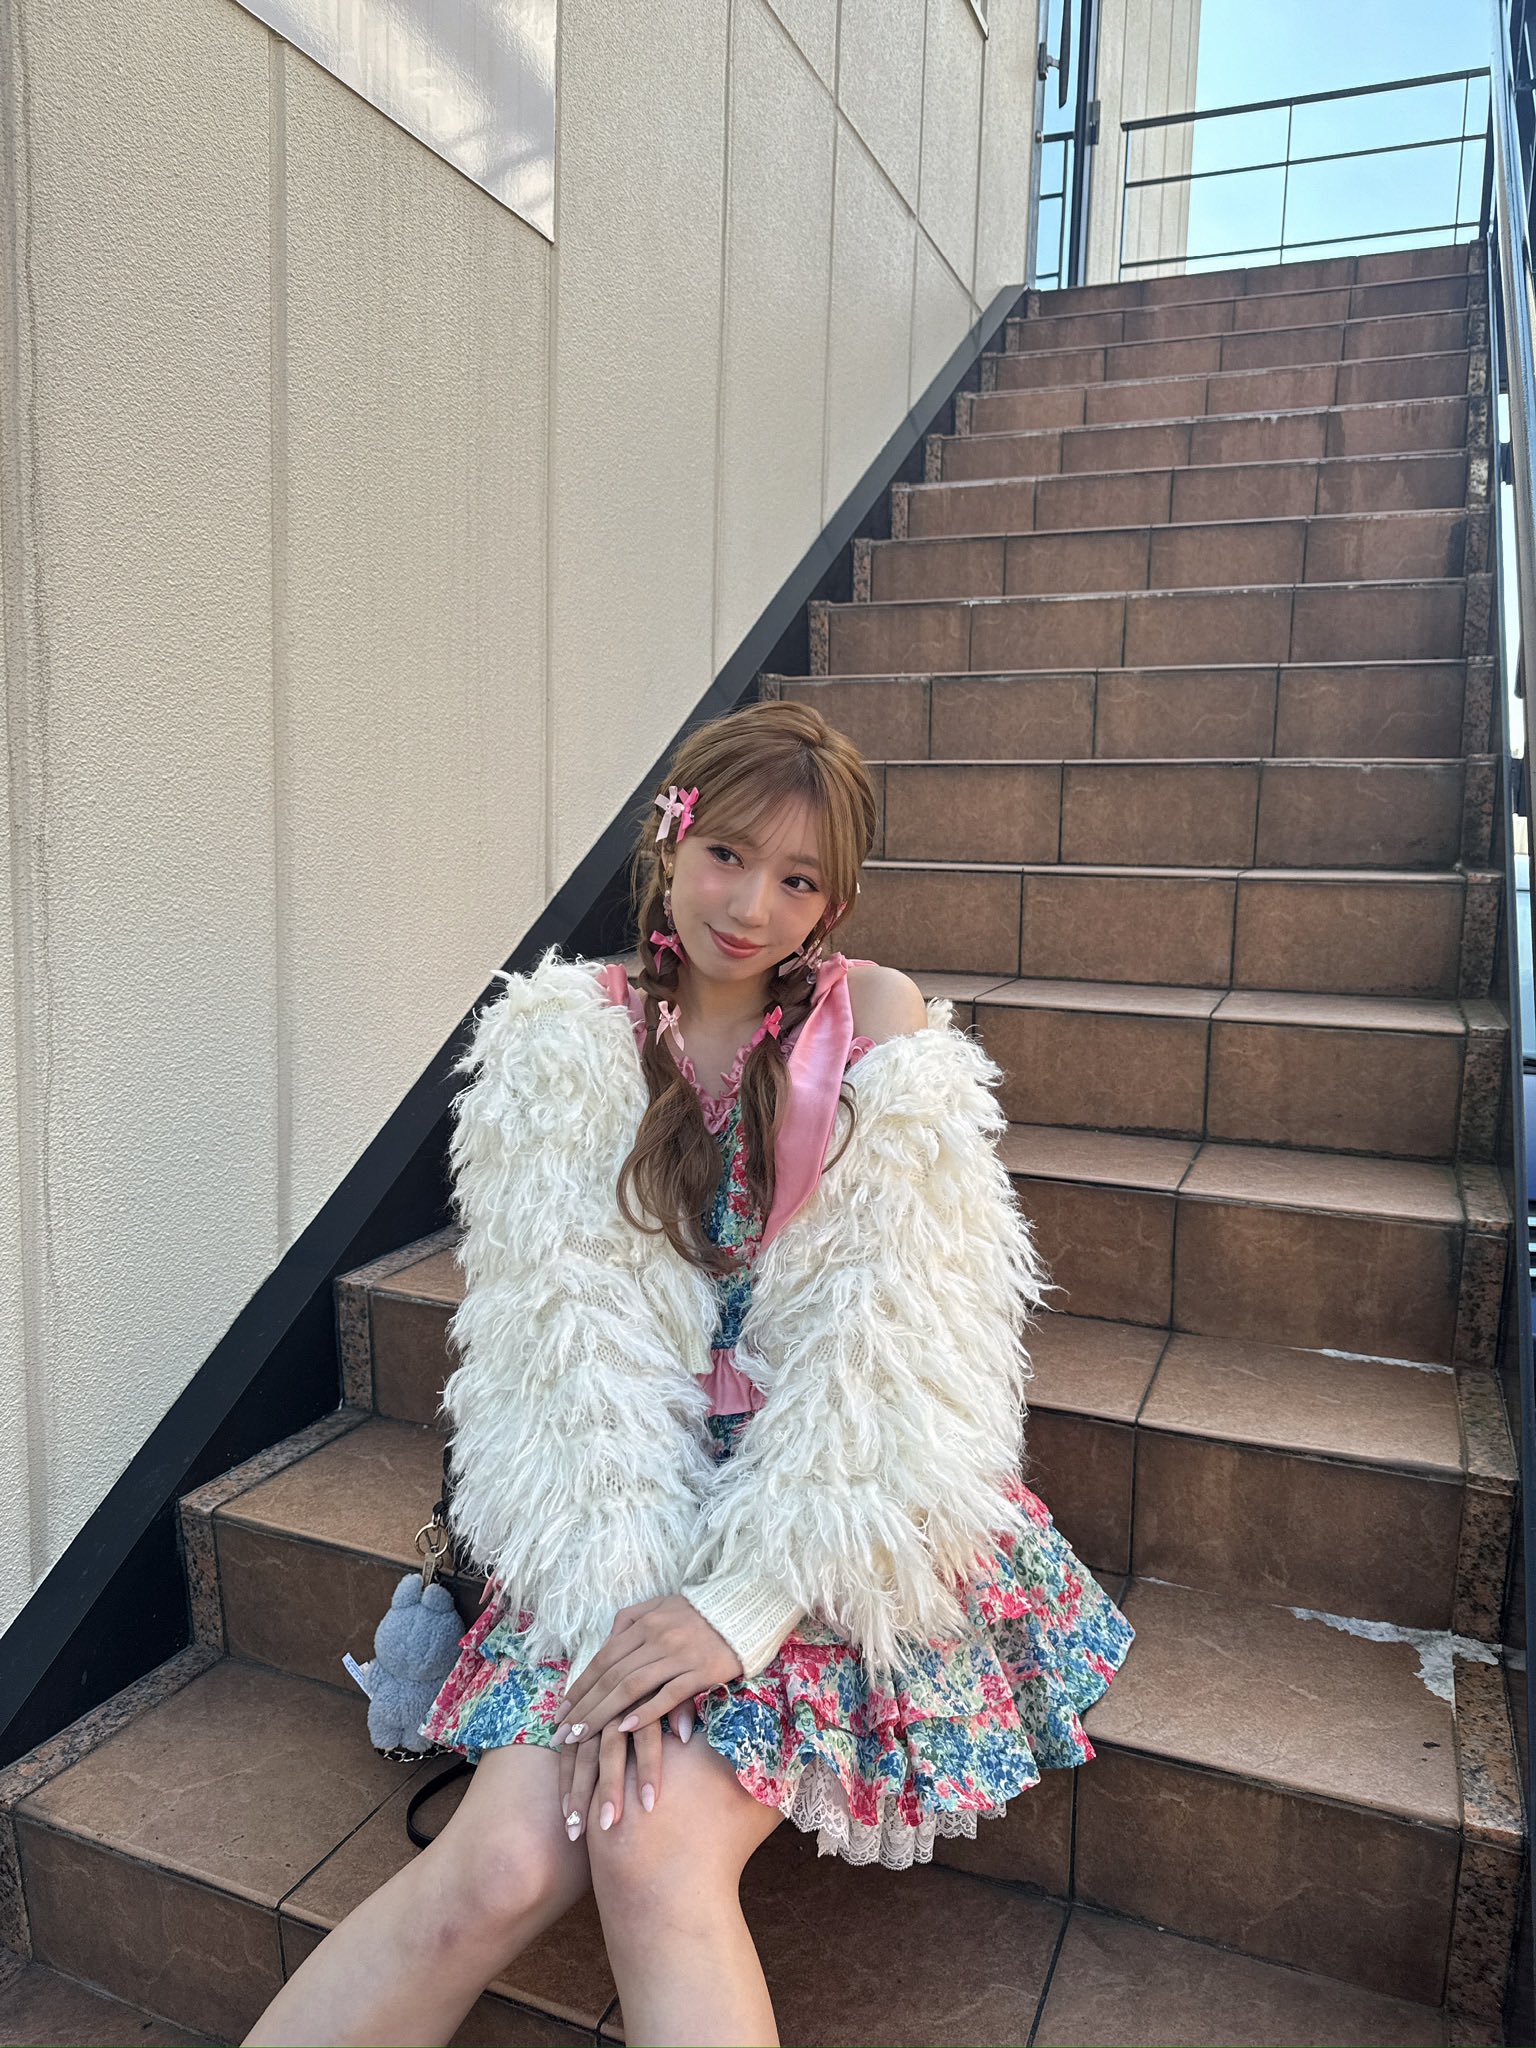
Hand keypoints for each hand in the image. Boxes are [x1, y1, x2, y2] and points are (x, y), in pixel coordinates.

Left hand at [551, 1596, 743, 1834]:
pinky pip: (669, 1694)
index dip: (580, 1687)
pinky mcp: (701, 1671)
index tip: (560, 1713)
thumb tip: (606, 1643)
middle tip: (562, 1735)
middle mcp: (656, 1638)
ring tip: (582, 1736)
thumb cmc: (698, 1612)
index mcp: (644, 1623)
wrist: (744, 1610)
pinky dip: (645, 1711)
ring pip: (632, 1687)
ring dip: (603, 1713)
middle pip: (612, 1677)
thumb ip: (630, 1621)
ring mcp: (678, 1655)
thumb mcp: (660, 1606)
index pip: (603, 1660)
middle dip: (584, 1708)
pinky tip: (625, 1728)